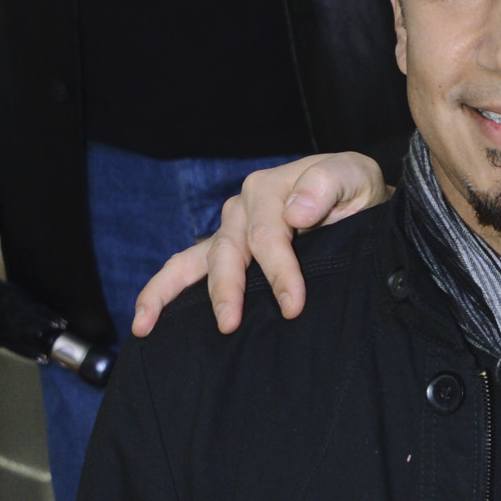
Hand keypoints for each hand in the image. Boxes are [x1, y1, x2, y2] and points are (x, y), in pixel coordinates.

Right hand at [130, 152, 388, 336]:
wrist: (356, 204)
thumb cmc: (355, 192)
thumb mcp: (354, 176)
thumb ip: (328, 184)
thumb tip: (296, 211)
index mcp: (269, 189)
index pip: (267, 235)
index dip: (279, 272)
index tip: (293, 306)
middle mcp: (241, 208)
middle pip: (227, 251)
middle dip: (227, 288)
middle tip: (230, 324)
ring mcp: (229, 231)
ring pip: (192, 261)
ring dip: (171, 292)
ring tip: (148, 325)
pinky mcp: (224, 251)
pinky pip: (185, 269)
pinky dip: (161, 292)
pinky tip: (144, 323)